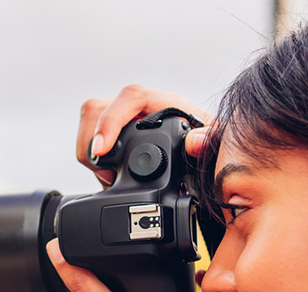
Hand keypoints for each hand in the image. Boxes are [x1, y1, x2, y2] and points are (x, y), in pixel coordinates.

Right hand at [77, 84, 213, 187]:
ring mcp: (126, 121)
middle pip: (98, 109)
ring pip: (89, 124)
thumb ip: (210, 142)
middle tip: (108, 174)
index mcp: (167, 104)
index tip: (101, 149)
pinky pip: (92, 140)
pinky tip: (109, 177)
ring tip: (109, 178)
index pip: (131, 97)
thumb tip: (195, 142)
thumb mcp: (219, 147)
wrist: (207, 160)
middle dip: (92, 144)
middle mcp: (142, 109)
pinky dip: (94, 161)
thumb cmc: (214, 149)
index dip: (111, 119)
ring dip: (90, 154)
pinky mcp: (116, 135)